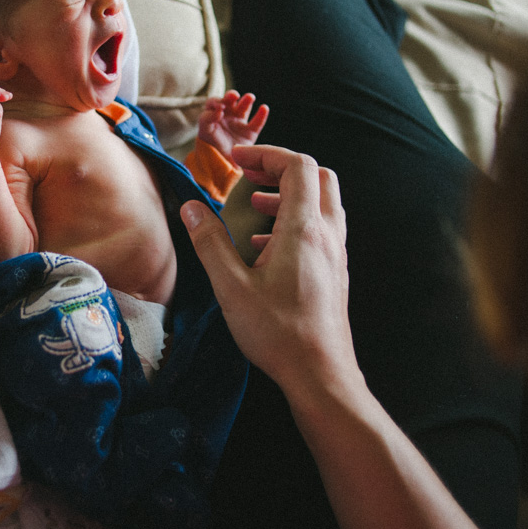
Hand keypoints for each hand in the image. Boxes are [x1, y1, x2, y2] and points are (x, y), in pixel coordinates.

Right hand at [181, 144, 355, 406]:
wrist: (320, 374)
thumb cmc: (277, 333)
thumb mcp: (231, 287)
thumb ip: (210, 243)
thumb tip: (190, 207)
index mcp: (304, 230)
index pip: (298, 166)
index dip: (267, 154)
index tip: (238, 162)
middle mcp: (327, 235)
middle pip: (318, 177)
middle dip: (282, 169)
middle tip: (249, 177)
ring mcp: (336, 254)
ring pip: (323, 203)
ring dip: (290, 195)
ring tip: (255, 207)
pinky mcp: (335, 272)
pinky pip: (321, 229)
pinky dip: (296, 221)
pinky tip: (266, 246)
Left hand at [197, 90, 267, 157]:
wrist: (220, 163)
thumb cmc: (210, 144)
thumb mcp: (204, 130)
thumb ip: (207, 119)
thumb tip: (219, 110)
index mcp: (214, 113)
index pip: (215, 102)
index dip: (217, 101)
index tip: (220, 106)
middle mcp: (227, 115)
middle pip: (230, 101)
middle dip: (231, 96)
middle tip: (233, 95)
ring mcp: (240, 122)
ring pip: (244, 108)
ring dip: (247, 101)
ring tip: (250, 97)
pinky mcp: (250, 132)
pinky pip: (257, 122)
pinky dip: (261, 115)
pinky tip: (264, 108)